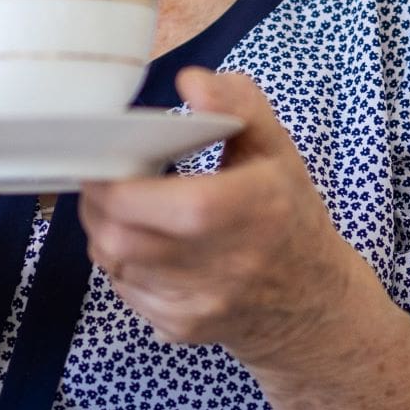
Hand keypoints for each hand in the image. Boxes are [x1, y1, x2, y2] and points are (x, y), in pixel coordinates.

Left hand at [79, 67, 378, 370]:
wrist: (312, 304)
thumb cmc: (289, 216)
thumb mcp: (277, 151)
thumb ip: (238, 104)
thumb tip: (190, 80)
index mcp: (250, 210)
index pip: (160, 204)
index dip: (116, 183)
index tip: (109, 160)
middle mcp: (226, 264)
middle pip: (120, 237)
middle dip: (97, 205)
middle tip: (104, 181)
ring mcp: (201, 303)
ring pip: (114, 264)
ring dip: (105, 232)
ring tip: (124, 209)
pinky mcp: (181, 329)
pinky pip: (125, 291)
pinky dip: (121, 264)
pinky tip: (146, 248)